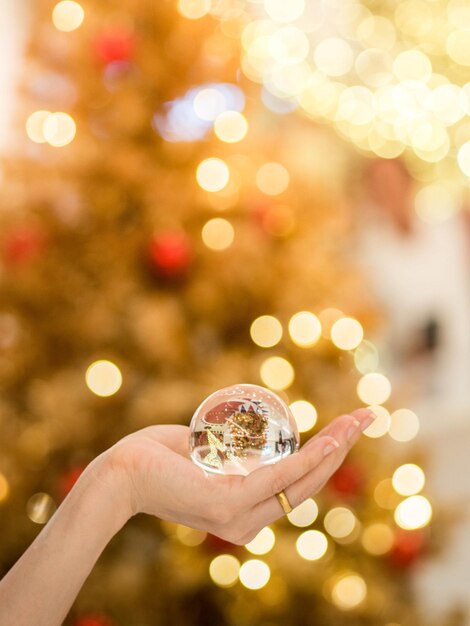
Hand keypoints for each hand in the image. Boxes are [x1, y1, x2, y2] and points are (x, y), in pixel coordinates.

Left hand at [104, 408, 374, 544]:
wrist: (119, 473)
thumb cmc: (158, 459)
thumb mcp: (204, 457)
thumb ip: (227, 456)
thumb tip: (246, 437)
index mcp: (247, 514)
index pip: (297, 486)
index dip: (326, 458)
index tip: (346, 430)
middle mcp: (249, 523)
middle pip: (308, 483)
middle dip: (341, 448)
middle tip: (366, 416)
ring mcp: (240, 516)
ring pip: (300, 479)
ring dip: (335, 447)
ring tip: (359, 420)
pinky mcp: (229, 503)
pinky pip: (278, 478)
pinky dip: (309, 458)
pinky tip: (331, 441)